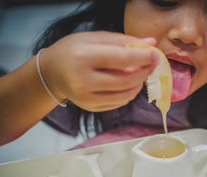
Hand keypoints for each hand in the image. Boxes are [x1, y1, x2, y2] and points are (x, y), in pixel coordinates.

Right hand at [39, 31, 157, 110]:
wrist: (51, 72)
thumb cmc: (73, 50)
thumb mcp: (95, 38)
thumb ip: (124, 40)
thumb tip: (151, 44)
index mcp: (83, 57)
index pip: (122, 59)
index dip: (143, 58)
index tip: (155, 55)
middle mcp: (83, 80)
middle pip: (126, 80)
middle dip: (144, 72)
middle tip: (151, 64)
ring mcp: (86, 97)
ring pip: (125, 95)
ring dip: (139, 84)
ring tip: (140, 73)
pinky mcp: (90, 107)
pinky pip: (119, 103)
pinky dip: (129, 93)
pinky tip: (128, 84)